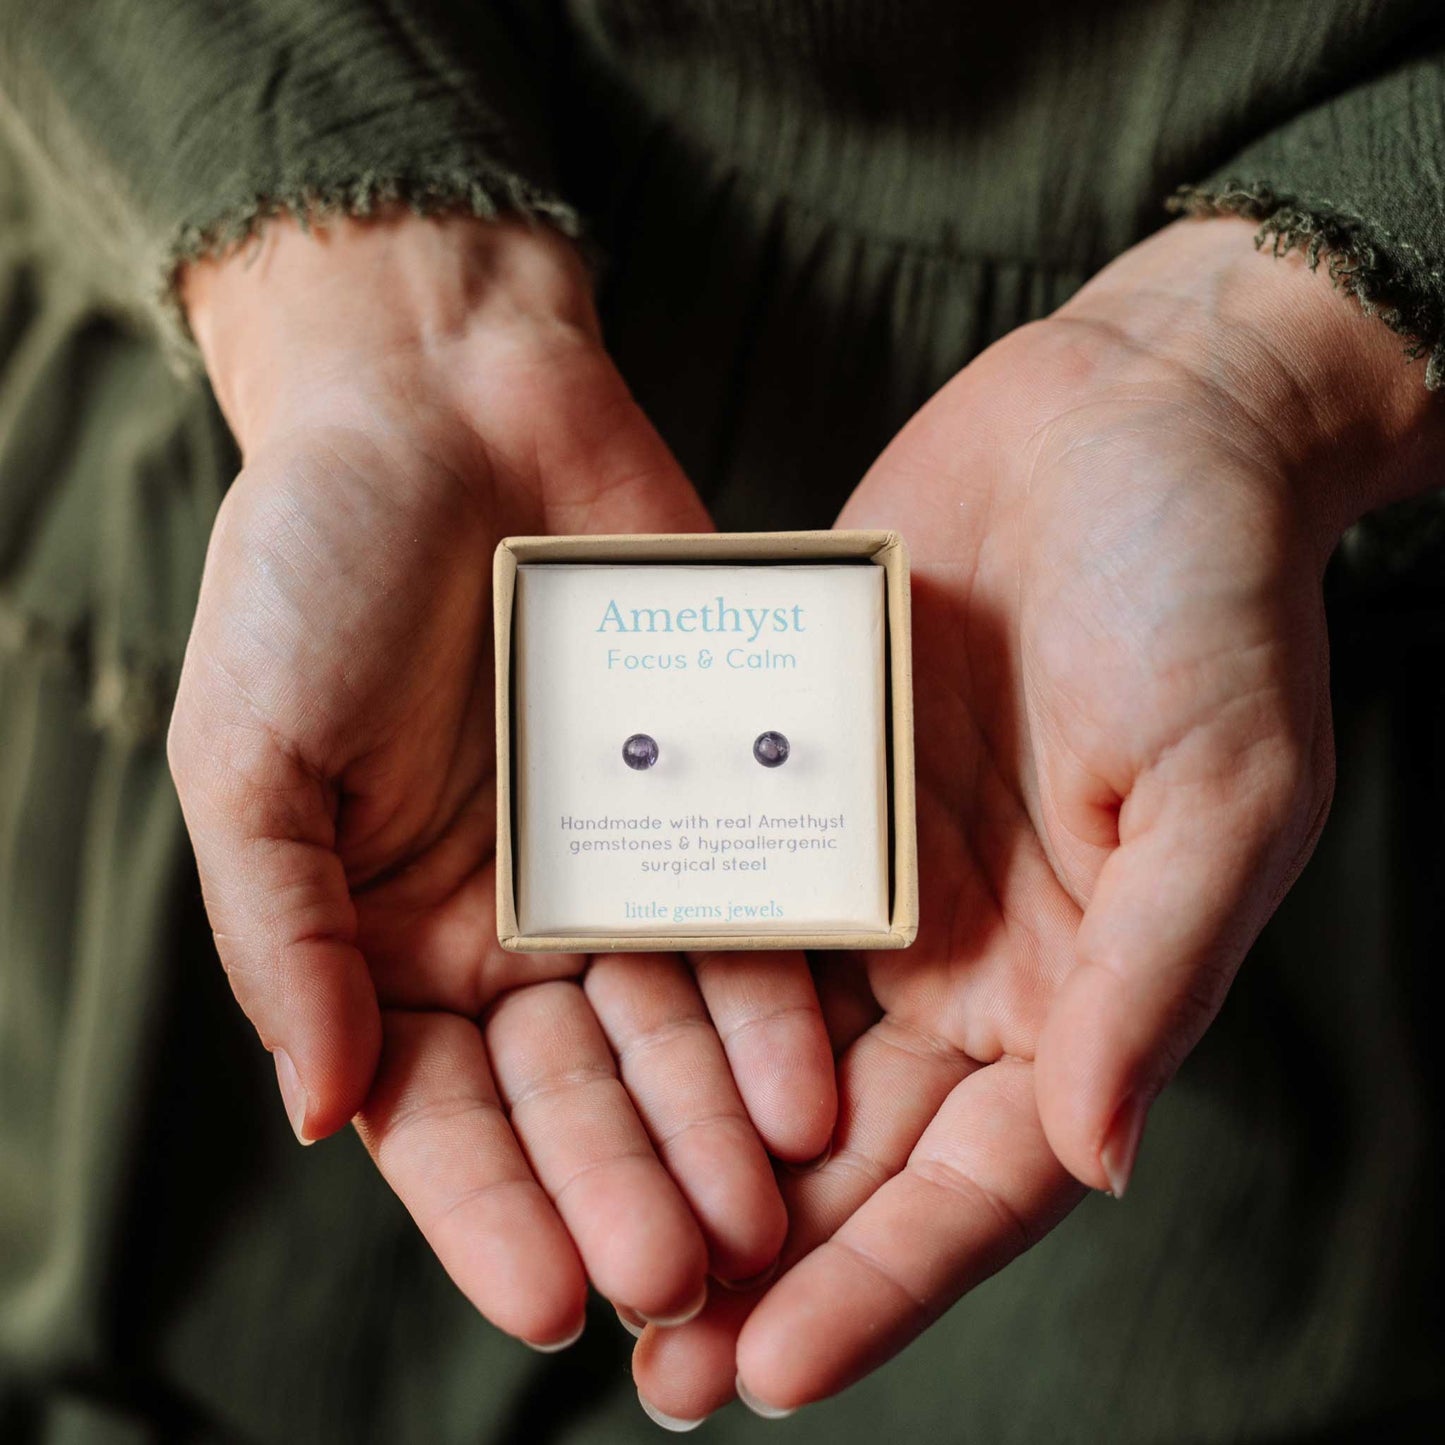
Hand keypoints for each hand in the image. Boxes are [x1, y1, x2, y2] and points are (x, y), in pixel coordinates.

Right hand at [168, 212, 835, 1348]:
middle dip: (627, 1185)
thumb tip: (318, 1113)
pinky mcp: (709, 792)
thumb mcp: (251, 755)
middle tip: (684, 1278)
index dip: (493, 1210)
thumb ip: (284, 932)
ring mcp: (620, 866)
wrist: (444, 405)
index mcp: (391, 941)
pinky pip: (752, 909)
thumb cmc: (314, 569)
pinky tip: (815, 1075)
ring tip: (767, 1210)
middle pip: (577, 1092)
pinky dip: (777, 996)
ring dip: (716, 1123)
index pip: (442, 1115)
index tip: (551, 1297)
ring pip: (676, 1027)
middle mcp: (515, 928)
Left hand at [632, 216, 1442, 1417]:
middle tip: (646, 1361)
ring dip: (680, 1144)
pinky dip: (656, 975)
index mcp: (1074, 987)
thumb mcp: (1219, 787)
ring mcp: (870, 871)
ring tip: (581, 1235)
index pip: (973, 1179)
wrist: (1129, 425)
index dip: (880, 1281)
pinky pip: (719, 893)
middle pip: (848, 1146)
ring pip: (761, 1046)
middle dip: (755, 1256)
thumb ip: (1154, 974)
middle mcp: (963, 955)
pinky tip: (563, 1037)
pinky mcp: (800, 779)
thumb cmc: (1211, 600)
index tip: (770, 1368)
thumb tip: (1095, 1157)